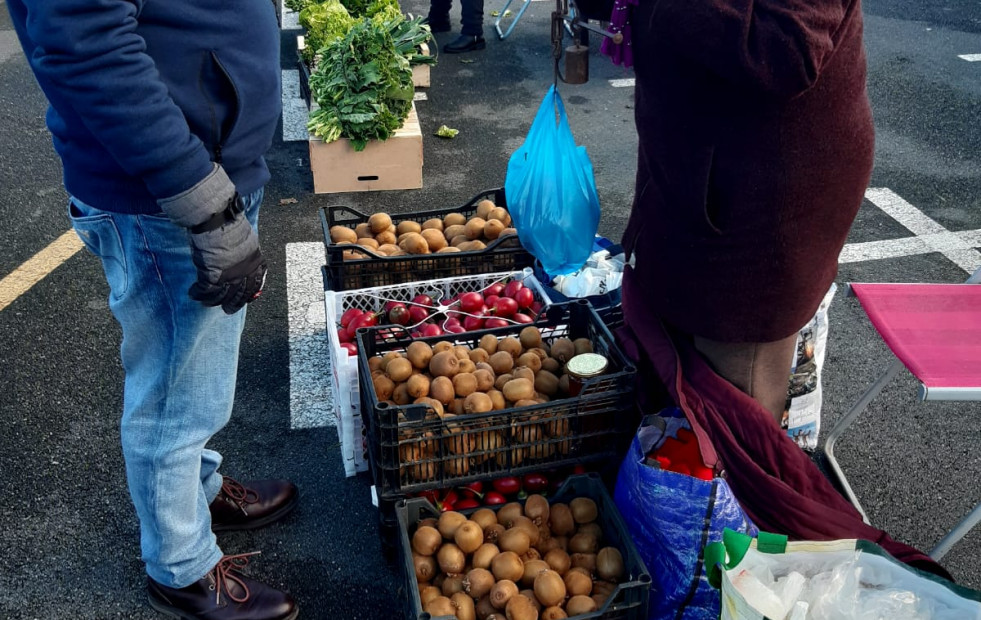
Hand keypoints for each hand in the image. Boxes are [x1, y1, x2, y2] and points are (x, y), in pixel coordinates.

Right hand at [187, 194, 267, 313]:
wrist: (218, 221)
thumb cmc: (230, 224)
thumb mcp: (246, 239)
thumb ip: (245, 253)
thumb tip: (241, 259)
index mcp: (255, 262)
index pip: (256, 284)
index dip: (250, 294)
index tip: (247, 300)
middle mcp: (244, 272)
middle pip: (240, 294)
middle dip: (233, 304)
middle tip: (228, 310)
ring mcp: (229, 276)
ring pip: (221, 295)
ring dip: (212, 301)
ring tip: (206, 303)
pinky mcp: (212, 276)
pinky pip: (205, 290)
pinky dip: (198, 293)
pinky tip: (193, 294)